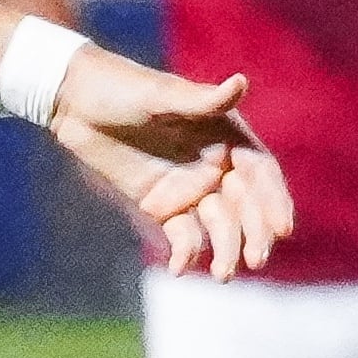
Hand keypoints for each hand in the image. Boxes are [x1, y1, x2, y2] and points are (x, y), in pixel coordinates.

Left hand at [47, 48, 293, 280]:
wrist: (75, 102)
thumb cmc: (122, 87)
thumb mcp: (160, 95)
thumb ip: (201, 100)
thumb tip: (241, 83)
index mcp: (226, 135)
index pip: (261, 173)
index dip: (274, 200)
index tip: (282, 228)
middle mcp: (215, 165)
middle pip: (247, 206)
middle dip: (255, 234)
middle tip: (255, 260)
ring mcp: (189, 188)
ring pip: (219, 226)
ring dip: (226, 250)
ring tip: (222, 275)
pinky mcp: (162, 206)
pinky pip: (183, 235)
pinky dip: (186, 253)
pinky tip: (178, 269)